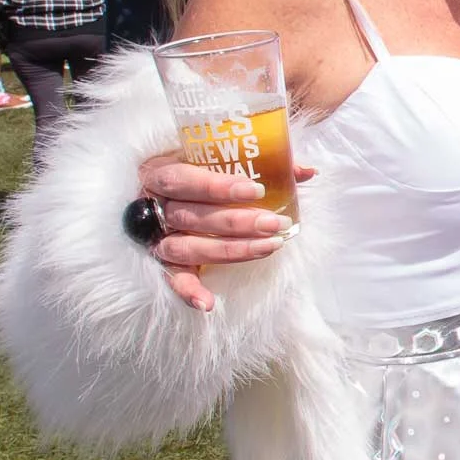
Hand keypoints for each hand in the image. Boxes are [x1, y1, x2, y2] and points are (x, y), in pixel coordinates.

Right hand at [138, 153, 316, 310]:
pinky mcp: (160, 260)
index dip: (217, 186)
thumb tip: (307, 171)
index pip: (183, 179)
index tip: (257, 190)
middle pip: (191, 216)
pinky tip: (208, 303)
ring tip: (269, 247)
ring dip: (229, 250)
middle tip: (275, 224)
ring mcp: (154, 235)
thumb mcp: (217, 156)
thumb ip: (260, 160)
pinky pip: (170, 278)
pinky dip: (187, 291)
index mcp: (160, 171)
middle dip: (237, 222)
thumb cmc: (196, 169)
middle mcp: (152, 205)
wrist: (158, 191)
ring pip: (186, 247)